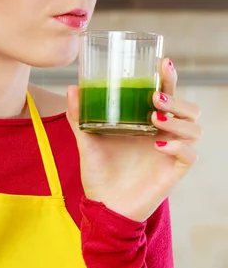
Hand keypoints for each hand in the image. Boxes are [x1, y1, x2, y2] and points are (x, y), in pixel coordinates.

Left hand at [66, 58, 202, 221]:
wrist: (102, 206)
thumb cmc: (99, 172)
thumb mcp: (86, 141)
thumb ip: (79, 116)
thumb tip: (72, 88)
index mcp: (147, 122)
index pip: (167, 94)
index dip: (169, 77)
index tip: (162, 62)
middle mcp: (164, 134)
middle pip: (189, 108)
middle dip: (176, 98)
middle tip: (154, 97)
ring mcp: (171, 152)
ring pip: (195, 128)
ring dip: (179, 120)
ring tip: (155, 118)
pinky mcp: (173, 172)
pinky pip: (190, 155)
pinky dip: (179, 146)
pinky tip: (159, 144)